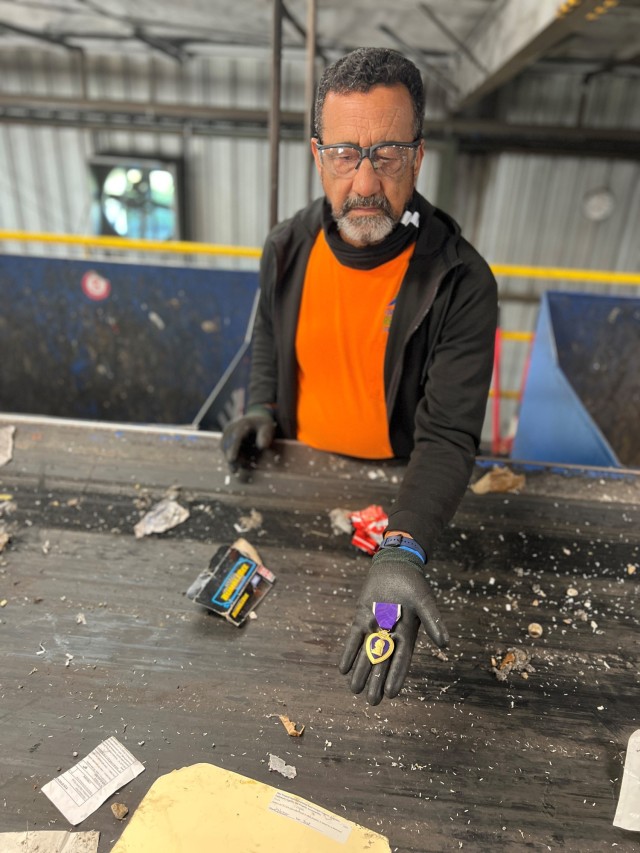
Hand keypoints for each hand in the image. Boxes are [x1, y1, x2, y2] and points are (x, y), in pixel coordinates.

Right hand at [221, 405, 275, 469]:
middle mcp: (231, 427)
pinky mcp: (225, 438)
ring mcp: (226, 433)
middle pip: (227, 445)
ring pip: (225, 449)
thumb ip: (265, 436)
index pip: (235, 437)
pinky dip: (232, 456)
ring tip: (240, 466)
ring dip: (232, 458)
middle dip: (231, 457)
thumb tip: (262, 446)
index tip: (231, 460)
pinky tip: (240, 462)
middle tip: (235, 470)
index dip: (233, 449)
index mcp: (242, 424)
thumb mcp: (268, 427)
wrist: (255, 417)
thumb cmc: (263, 424)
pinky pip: (226, 450)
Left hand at [339, 547, 448, 705]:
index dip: (396, 677)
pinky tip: (343, 668)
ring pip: (367, 653)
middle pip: (383, 662)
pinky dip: (349, 652)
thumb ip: (433, 622)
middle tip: (371, 702)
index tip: (391, 695)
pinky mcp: (362, 617)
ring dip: (360, 671)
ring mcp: (375, 626)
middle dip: (376, 681)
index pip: (401, 661)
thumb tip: (445, 644)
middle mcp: (391, 635)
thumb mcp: (425, 603)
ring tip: (354, 689)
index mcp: (407, 634)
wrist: (396, 565)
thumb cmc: (414, 584)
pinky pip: (354, 638)